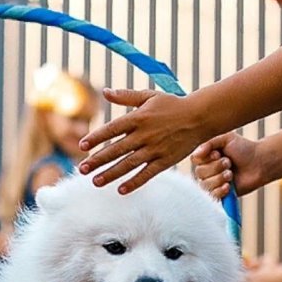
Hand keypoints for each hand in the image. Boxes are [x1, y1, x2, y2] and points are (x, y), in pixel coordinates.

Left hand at [77, 88, 209, 193]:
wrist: (200, 116)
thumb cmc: (172, 105)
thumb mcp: (149, 96)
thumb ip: (126, 96)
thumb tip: (105, 92)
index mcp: (139, 117)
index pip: (112, 129)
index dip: (96, 137)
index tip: (82, 146)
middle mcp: (145, 134)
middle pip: (117, 149)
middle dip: (98, 160)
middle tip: (82, 169)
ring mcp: (155, 149)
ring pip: (129, 164)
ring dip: (111, 174)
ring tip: (95, 182)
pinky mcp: (165, 161)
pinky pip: (147, 174)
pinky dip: (134, 182)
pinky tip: (120, 190)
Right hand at [190, 132, 281, 197]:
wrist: (260, 162)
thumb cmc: (244, 149)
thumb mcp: (227, 139)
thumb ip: (209, 143)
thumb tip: (196, 155)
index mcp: (207, 157)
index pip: (195, 160)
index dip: (206, 158)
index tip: (218, 154)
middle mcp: (208, 171)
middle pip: (199, 173)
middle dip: (215, 167)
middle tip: (229, 163)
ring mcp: (214, 183)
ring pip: (205, 185)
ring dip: (219, 178)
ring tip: (231, 174)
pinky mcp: (221, 195)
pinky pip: (212, 197)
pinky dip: (219, 191)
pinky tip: (229, 186)